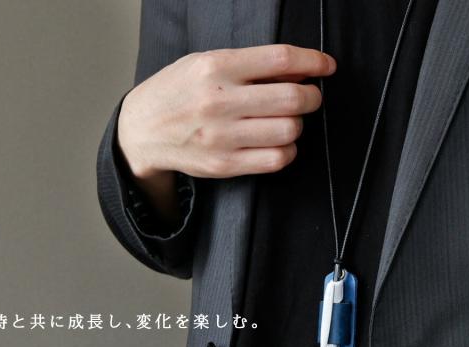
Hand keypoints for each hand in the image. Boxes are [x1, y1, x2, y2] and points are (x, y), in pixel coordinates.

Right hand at [117, 44, 336, 180]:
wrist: (142, 131)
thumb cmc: (177, 93)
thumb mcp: (204, 63)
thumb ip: (248, 65)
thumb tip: (297, 68)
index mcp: (216, 66)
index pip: (280, 59)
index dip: (313, 61)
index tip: (326, 66)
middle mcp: (220, 100)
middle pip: (292, 98)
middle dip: (312, 97)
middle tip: (310, 97)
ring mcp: (222, 136)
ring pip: (288, 130)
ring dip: (298, 125)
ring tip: (288, 121)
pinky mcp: (224, 164)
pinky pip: (276, 159)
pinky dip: (288, 151)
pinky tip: (281, 143)